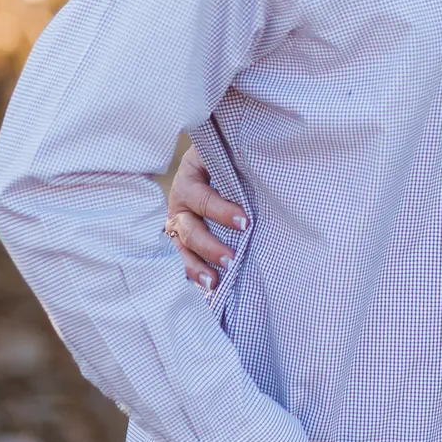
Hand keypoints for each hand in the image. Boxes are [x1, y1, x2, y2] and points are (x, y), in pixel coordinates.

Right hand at [164, 144, 244, 289]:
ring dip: (197, 267)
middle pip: (189, 230)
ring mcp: (178, 224)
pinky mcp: (181, 239)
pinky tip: (207, 288)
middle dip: (210, 246)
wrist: (209, 159)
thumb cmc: (225, 157)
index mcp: (188, 179)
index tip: (245, 223)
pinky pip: (183, 258)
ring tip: (214, 282)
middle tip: (231, 260)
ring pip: (182, 248)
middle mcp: (179, 204)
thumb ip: (235, 160)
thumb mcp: (225, 153)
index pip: (202, 199)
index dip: (221, 211)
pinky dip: (193, 274)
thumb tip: (263, 167)